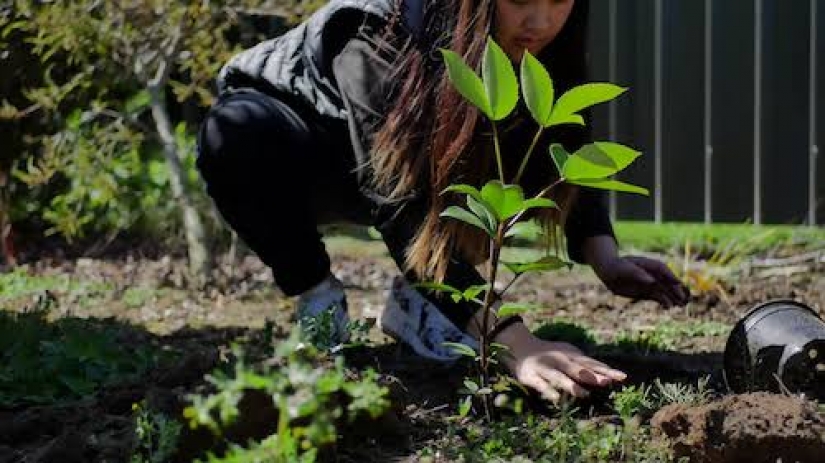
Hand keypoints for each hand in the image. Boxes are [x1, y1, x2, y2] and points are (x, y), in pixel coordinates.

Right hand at [494, 322, 625, 402]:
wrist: (519, 346)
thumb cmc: (549, 354)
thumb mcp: (568, 354)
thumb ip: (584, 365)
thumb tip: (607, 376)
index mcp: (571, 355)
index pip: (592, 363)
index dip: (606, 370)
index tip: (622, 377)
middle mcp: (559, 359)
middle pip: (577, 368)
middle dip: (592, 375)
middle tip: (606, 382)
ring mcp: (545, 367)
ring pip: (558, 376)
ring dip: (570, 384)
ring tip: (583, 394)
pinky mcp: (531, 376)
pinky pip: (541, 384)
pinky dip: (549, 391)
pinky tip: (557, 400)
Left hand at [595, 255, 689, 307]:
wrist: (608, 272)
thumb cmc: (617, 267)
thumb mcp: (626, 269)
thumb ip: (639, 275)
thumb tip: (652, 281)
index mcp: (649, 264)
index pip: (663, 270)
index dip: (671, 277)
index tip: (679, 284)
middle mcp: (652, 274)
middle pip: (668, 282)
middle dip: (677, 290)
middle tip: (685, 299)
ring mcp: (650, 283)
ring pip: (665, 291)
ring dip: (673, 297)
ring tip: (681, 305)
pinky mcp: (646, 292)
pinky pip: (658, 297)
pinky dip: (664, 302)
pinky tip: (669, 307)